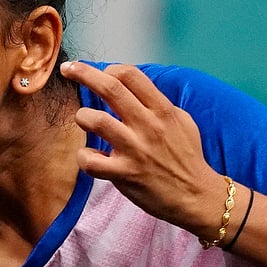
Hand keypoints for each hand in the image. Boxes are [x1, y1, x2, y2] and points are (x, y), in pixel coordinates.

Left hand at [58, 62, 230, 237]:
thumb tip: (132, 87)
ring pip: (96, 120)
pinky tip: (91, 156)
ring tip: (84, 120)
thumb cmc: (187, 157)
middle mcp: (148, 126)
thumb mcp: (181, 121)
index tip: (99, 72)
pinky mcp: (124, 174)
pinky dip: (84, 157)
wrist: (198, 197)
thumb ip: (157, 104)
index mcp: (162, 110)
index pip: (131, 75)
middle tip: (68, 69)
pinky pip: (90, 161)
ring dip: (83, 116)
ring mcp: (135, 150)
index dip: (109, 69)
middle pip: (110, 89)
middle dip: (83, 73)